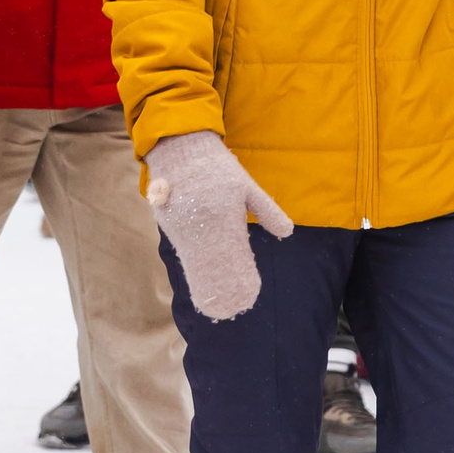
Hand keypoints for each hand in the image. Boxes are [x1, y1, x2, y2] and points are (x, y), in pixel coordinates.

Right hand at [143, 129, 292, 321]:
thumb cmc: (218, 167)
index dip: (240, 275)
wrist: (180, 146)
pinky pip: (181, 246)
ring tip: (214, 297)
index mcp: (224, 211)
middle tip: (232, 306)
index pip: (233, 252)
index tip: (248, 292)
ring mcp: (180, 221)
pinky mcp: (165, 220)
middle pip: (212, 261)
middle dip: (222, 285)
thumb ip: (267, 210)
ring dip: (205, 277)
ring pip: (194, 257)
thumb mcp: (246, 186)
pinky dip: (191, 262)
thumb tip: (287, 233)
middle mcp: (201, 219)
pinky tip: (199, 273)